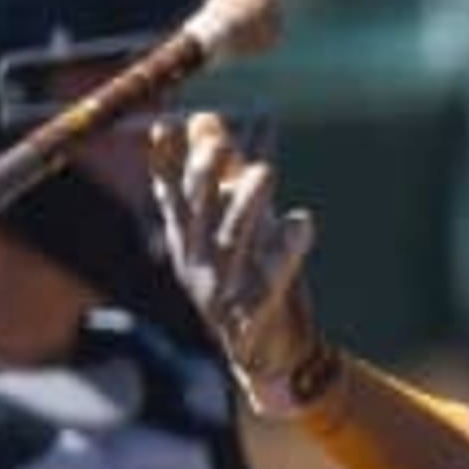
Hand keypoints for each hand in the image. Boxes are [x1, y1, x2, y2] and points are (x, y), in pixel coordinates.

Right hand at [149, 111, 326, 414]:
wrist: (269, 351)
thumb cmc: (249, 272)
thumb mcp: (234, 218)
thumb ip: (223, 172)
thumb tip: (205, 117)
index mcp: (189, 238)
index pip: (170, 193)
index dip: (165, 161)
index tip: (167, 124)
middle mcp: (199, 261)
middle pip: (197, 213)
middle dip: (204, 176)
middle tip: (221, 144)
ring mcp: (226, 288)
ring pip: (233, 240)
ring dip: (247, 204)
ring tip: (265, 171)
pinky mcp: (260, 308)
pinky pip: (274, 273)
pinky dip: (289, 246)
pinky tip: (302, 219)